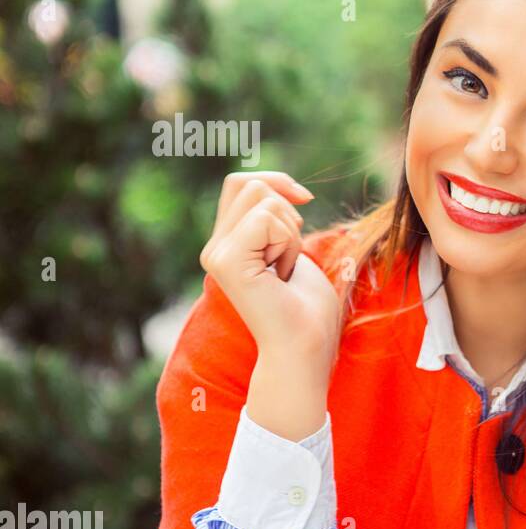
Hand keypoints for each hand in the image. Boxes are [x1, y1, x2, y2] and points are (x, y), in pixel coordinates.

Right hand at [199, 172, 341, 439]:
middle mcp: (215, 248)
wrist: (304, 346)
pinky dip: (287, 242)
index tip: (305, 201)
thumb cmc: (307, 309)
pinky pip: (266, 219)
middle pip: (251, 184)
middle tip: (289, 257)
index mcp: (228, 245)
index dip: (276, 182)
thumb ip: (276, 221)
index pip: (240, 183)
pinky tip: (282, 274)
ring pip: (261, 197)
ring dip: (289, 232)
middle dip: (287, 212)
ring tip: (285, 270)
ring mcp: (217, 254)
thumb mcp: (291, 249)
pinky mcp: (226, 260)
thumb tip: (281, 187)